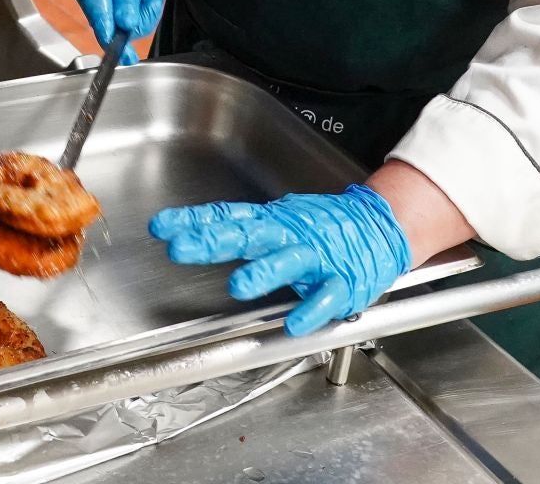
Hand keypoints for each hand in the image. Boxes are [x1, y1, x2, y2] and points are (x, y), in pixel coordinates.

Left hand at [148, 185, 411, 335]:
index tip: (160, 227)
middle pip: (247, 235)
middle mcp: (288, 235)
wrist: (379, 226)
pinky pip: (326, 296)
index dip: (192, 222)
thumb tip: (187, 229)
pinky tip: (295, 321)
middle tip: (182, 249)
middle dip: (214, 243)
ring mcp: (316, 256)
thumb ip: (233, 227)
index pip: (225, 218)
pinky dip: (312, 309)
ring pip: (287, 261)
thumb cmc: (320, 227)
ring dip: (263, 273)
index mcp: (269, 222)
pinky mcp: (342, 280)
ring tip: (239, 286)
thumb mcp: (274, 219)